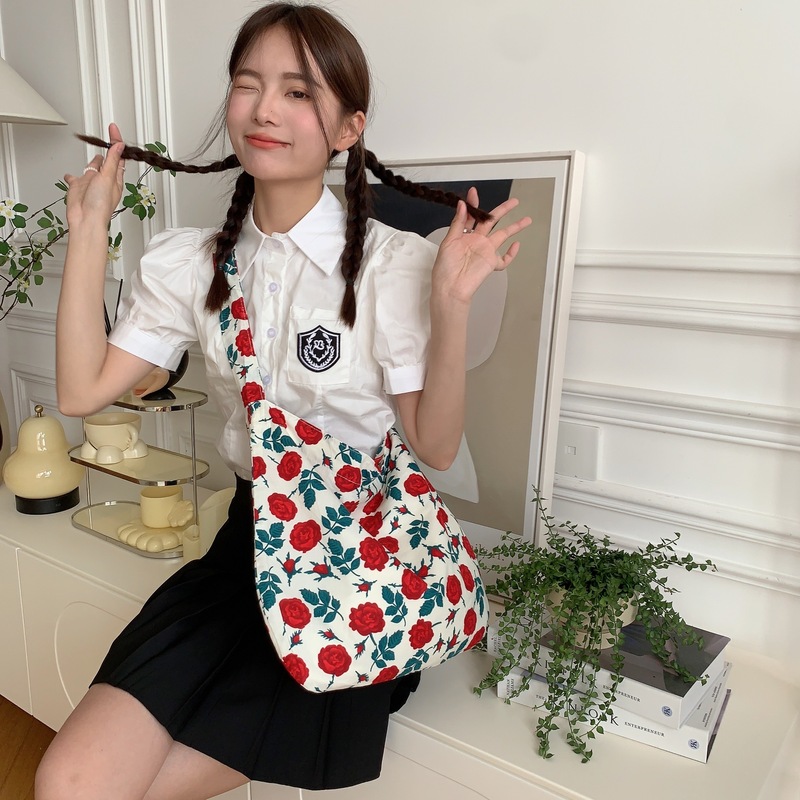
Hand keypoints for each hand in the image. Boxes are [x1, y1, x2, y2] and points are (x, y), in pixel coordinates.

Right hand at [63, 122, 125, 226]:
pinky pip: (74, 179)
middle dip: (108, 152)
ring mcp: (90, 183)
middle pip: (107, 161)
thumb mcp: (108, 178)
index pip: (118, 155)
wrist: (85, 220)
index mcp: (115, 178)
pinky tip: (70, 176)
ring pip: (92, 168)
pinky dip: (72, 176)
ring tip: (95, 157)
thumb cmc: (100, 205)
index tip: (114, 128)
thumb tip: (120, 146)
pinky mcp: (78, 187)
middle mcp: (103, 179)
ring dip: (93, 162)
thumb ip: (112, 161)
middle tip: (108, 141)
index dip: (117, 141)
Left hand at [432, 186, 531, 306]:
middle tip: (514, 201)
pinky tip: (516, 245)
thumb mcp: (448, 242)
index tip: (474, 192)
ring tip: (526, 219)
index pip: (472, 216)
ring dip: (515, 227)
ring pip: (503, 236)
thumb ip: (457, 222)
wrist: (450, 288)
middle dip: (502, 210)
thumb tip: (462, 204)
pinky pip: (504, 259)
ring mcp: (485, 251)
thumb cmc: (445, 268)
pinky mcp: (491, 263)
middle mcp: (476, 241)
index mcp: (464, 235)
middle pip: (492, 222)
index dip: (474, 204)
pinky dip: (512, 253)